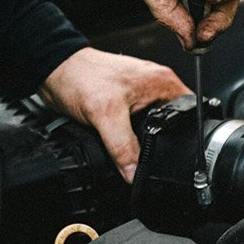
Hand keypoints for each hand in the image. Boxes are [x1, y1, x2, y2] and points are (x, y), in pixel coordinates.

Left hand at [39, 47, 189, 182]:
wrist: (54, 71)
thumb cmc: (80, 77)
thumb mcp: (106, 116)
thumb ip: (123, 147)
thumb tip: (134, 172)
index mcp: (163, 83)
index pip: (190, 113)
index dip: (187, 136)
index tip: (177, 154)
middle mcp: (156, 87)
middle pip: (174, 123)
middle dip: (165, 141)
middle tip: (151, 154)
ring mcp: (142, 95)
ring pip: (155, 126)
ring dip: (146, 139)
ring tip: (135, 147)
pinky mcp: (128, 103)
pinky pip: (139, 125)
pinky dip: (132, 136)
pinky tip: (124, 142)